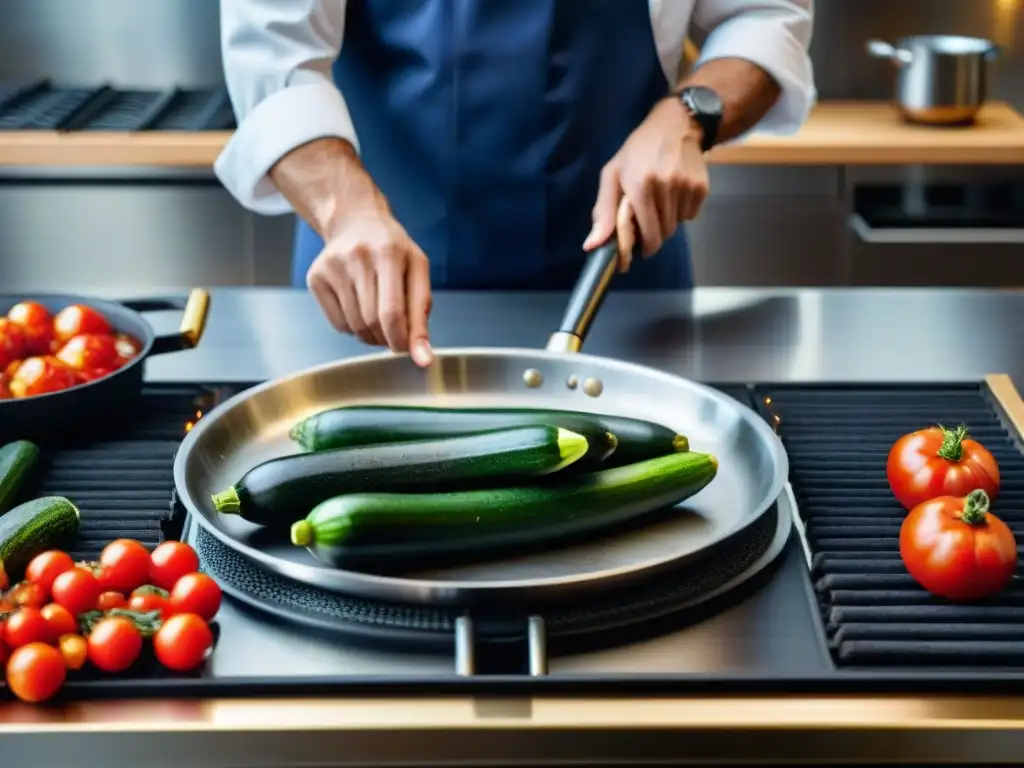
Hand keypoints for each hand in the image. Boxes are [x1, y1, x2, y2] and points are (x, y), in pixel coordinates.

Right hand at [306, 202, 433, 366]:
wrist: (356, 221)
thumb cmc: (393, 250)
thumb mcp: (417, 271)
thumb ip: (422, 315)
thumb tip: (423, 358)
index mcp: (388, 253)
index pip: (392, 313)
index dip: (401, 340)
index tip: (406, 349)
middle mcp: (357, 256)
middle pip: (372, 322)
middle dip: (387, 338)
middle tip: (394, 332)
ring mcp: (332, 266)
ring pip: (355, 327)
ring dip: (371, 335)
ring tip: (378, 317)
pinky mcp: (315, 277)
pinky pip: (338, 324)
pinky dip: (353, 328)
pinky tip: (359, 309)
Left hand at [583, 98, 709, 271]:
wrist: (677, 125)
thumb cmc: (637, 151)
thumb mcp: (612, 175)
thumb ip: (603, 212)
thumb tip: (592, 246)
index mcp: (640, 186)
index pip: (647, 235)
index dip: (642, 248)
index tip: (637, 253)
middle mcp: (665, 186)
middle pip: (662, 234)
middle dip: (652, 235)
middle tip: (645, 219)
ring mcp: (686, 187)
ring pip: (676, 226)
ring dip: (666, 222)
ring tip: (659, 201)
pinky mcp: (702, 188)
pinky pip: (690, 216)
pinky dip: (681, 212)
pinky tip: (674, 192)